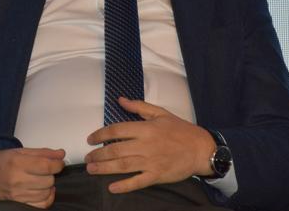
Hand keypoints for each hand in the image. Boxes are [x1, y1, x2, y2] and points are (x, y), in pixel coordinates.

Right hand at [0, 147, 65, 207]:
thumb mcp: (19, 152)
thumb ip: (42, 152)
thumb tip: (60, 154)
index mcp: (18, 162)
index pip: (47, 166)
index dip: (58, 164)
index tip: (59, 162)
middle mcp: (17, 180)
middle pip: (48, 180)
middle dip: (51, 174)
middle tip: (46, 169)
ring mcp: (17, 195)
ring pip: (46, 193)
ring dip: (48, 185)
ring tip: (42, 179)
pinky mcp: (18, 205)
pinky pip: (41, 205)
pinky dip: (47, 198)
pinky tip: (44, 191)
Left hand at [84, 97, 215, 193]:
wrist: (201, 149)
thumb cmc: (180, 129)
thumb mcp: (160, 113)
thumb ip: (138, 107)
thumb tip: (120, 100)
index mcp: (146, 128)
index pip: (116, 130)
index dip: (100, 134)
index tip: (90, 139)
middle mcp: (146, 145)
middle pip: (116, 150)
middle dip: (98, 154)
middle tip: (87, 158)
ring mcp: (151, 162)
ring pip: (123, 166)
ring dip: (105, 168)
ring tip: (91, 169)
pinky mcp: (157, 176)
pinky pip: (138, 182)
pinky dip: (124, 186)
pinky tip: (112, 187)